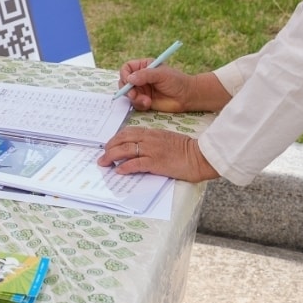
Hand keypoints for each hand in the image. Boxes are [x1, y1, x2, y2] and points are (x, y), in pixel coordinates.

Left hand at [97, 128, 218, 181]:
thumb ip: (154, 141)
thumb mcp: (167, 139)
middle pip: (123, 139)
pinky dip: (125, 167)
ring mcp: (152, 150)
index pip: (129, 132)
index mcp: (153, 132)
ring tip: (104, 163)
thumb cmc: (186, 149)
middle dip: (110, 147)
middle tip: (103, 155)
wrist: (199, 155)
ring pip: (125, 150)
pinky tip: (119, 171)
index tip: (109, 144)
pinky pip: (135, 163)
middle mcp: (150, 139)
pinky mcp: (155, 162)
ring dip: (112, 156)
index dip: (116, 138)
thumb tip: (141, 149)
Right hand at [116, 61, 193, 112]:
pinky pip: (134, 103)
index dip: (124, 74)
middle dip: (127, 89)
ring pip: (128, 94)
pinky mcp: (144, 101)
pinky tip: (149, 104)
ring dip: (134, 98)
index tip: (128, 81)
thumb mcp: (161, 74)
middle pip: (124, 82)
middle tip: (133, 94)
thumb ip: (145, 75)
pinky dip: (139, 104)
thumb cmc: (176, 81)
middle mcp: (140, 78)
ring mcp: (142, 90)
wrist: (187, 96)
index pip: (127, 68)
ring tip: (146, 101)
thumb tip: (129, 78)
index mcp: (144, 66)